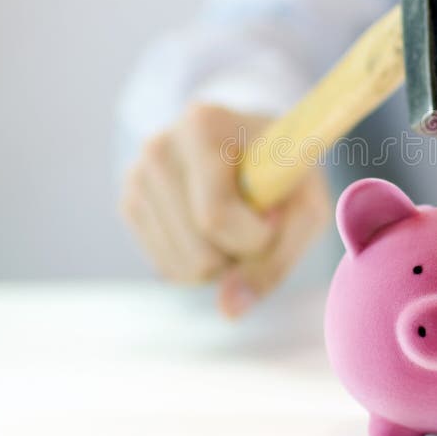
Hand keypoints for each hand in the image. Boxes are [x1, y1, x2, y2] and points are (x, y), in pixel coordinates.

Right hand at [119, 104, 330, 316]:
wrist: (254, 143)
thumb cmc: (286, 172)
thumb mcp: (307, 204)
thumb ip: (280, 256)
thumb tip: (228, 309)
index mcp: (203, 126)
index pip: (217, 218)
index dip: (258, 239)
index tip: (278, 217)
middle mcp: (158, 148)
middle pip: (200, 253)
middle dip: (242, 255)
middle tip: (261, 221)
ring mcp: (137, 177)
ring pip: (183, 268)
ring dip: (224, 262)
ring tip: (239, 222)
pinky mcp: (130, 204)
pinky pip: (168, 268)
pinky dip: (202, 264)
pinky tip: (216, 230)